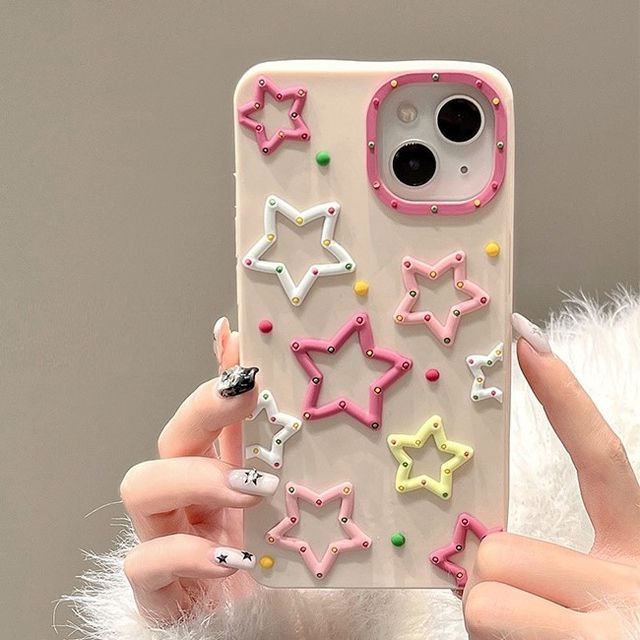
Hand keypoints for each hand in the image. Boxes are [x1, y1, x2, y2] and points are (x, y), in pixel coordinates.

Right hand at [119, 318, 272, 622]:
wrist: (255, 638)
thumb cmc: (276, 574)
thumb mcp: (292, 511)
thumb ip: (296, 470)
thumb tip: (313, 418)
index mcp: (220, 475)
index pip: (211, 413)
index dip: (216, 374)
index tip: (235, 338)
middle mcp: (187, 498)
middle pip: (172, 435)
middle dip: (203, 408)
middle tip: (246, 397)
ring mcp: (166, 537)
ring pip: (140, 484)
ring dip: (195, 478)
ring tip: (248, 490)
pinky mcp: (156, 586)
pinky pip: (145, 560)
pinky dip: (186, 553)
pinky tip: (230, 557)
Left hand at [462, 314, 639, 638]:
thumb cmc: (622, 634)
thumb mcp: (613, 596)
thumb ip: (560, 568)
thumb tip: (487, 556)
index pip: (602, 461)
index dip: (563, 397)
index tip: (526, 340)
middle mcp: (632, 592)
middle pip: (497, 552)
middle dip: (499, 583)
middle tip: (535, 616)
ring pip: (481, 603)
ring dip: (496, 623)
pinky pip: (486, 632)